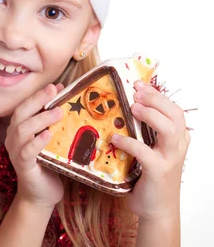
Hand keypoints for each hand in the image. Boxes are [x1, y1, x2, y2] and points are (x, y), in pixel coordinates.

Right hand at [5, 83, 64, 207]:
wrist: (41, 195)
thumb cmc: (48, 165)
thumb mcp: (52, 140)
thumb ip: (54, 122)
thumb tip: (64, 98)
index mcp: (18, 129)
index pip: (24, 107)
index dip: (38, 95)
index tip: (54, 86)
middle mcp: (13, 138)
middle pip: (20, 114)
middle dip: (36, 100)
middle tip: (54, 91)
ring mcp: (16, 152)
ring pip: (22, 130)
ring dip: (40, 119)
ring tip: (57, 112)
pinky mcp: (23, 166)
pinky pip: (27, 151)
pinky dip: (36, 142)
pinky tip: (47, 135)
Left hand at [111, 80, 189, 220]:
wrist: (156, 210)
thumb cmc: (148, 178)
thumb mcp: (149, 150)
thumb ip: (142, 133)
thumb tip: (120, 110)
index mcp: (177, 139)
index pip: (173, 110)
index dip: (157, 95)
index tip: (139, 83)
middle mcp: (178, 146)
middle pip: (175, 114)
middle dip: (156, 99)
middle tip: (135, 91)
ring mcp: (170, 159)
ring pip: (168, 129)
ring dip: (150, 115)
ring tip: (132, 107)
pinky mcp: (158, 171)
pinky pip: (145, 152)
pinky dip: (129, 142)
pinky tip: (115, 137)